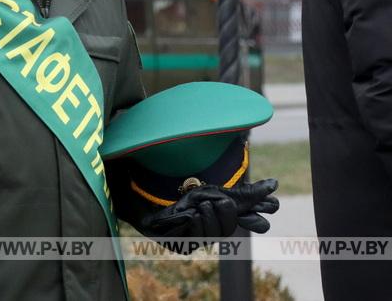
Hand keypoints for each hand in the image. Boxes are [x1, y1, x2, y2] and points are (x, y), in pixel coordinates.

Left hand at [140, 179, 278, 237]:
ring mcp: (206, 241)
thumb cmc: (188, 198)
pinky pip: (199, 233)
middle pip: (236, 229)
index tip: (258, 204)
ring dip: (207, 212)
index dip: (260, 215)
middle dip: (229, 213)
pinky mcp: (188, 246)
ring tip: (197, 206)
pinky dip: (194, 219)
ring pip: (219, 230)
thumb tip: (275, 183)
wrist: (154, 202)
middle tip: (219, 201)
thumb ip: (245, 192)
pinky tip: (189, 215)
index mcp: (231, 219)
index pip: (260, 224)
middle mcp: (221, 232)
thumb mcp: (217, 191)